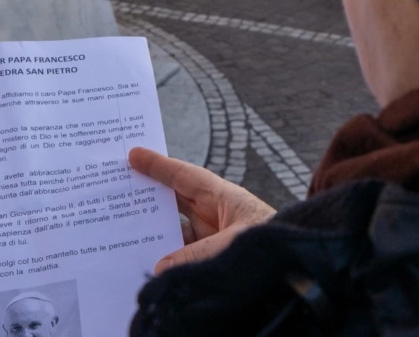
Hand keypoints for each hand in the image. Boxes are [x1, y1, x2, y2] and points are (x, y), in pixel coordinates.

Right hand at [129, 147, 274, 273]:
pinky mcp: (215, 258)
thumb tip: (159, 266)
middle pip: (174, 202)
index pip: (184, 176)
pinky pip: (185, 254)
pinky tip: (148, 264)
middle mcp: (216, 215)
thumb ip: (197, 255)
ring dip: (155, 235)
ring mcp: (215, 237)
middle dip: (147, 199)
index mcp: (224, 198)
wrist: (303, 265)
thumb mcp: (235, 244)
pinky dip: (168, 258)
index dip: (158, 165)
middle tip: (115, 193)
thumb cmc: (277, 243)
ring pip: (176, 232)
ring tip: (122, 235)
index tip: (132, 154)